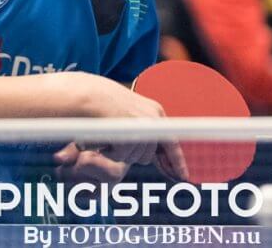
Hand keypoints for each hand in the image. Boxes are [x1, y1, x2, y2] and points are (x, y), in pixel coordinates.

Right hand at [56, 73, 188, 178]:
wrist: (87, 94)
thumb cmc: (104, 103)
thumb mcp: (131, 113)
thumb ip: (144, 131)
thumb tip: (152, 156)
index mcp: (156, 112)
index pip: (171, 143)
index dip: (177, 163)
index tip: (183, 177)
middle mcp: (154, 120)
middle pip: (148, 155)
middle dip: (132, 154)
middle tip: (116, 140)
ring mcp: (142, 128)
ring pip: (134, 158)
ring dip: (119, 152)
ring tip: (109, 134)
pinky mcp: (129, 136)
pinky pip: (120, 157)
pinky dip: (110, 152)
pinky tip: (104, 137)